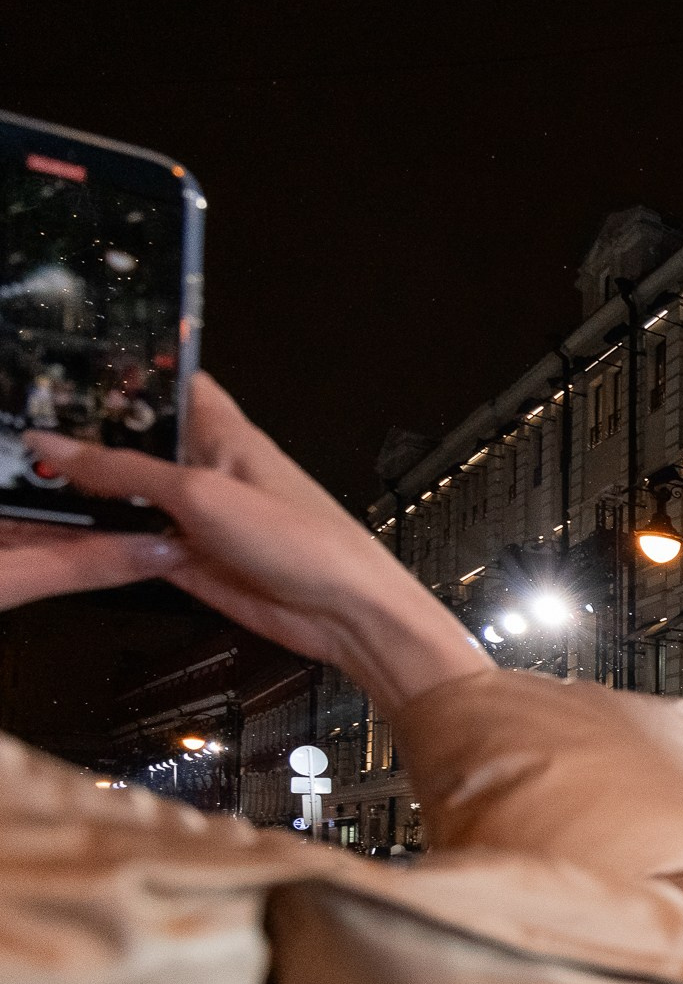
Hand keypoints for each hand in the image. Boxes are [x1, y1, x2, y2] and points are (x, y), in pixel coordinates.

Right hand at [16, 376, 489, 716]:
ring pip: (134, 497)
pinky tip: (75, 534)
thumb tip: (60, 445)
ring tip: (40, 486)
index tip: (78, 367)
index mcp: (223, 433)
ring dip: (98, 496)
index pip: (174, 384)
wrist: (345, 616)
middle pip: (140, 443)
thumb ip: (127, 471)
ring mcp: (200, 517)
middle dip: (94, 440)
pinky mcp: (194, 560)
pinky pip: (140, 544)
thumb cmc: (304, 541)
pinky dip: (113, 541)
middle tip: (35, 434)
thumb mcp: (202, 492)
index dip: (132, 373)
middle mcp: (210, 469)